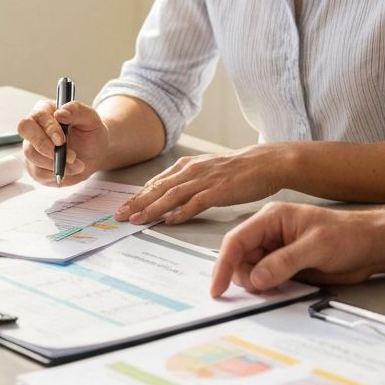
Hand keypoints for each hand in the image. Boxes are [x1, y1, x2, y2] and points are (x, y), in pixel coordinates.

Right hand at [16, 100, 109, 185]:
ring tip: (77, 163)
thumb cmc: (91, 133)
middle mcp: (35, 127)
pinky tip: (70, 170)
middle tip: (64, 154)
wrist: (95, 153)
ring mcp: (31, 147)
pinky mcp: (34, 166)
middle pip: (24, 130)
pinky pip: (38, 172)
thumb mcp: (91, 118)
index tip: (61, 140)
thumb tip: (60, 113)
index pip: (37, 116)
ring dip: (55, 162)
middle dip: (43, 145)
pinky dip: (56, 173)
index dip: (48, 129)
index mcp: (46, 110)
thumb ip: (77, 110)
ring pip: (31, 154)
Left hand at [115, 145, 292, 225]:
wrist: (265, 163)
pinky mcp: (218, 190)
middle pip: (158, 188)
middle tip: (120, 215)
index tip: (124, 206)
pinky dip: (180, 213)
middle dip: (137, 202)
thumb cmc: (239, 169)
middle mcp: (192, 170)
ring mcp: (204, 180)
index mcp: (189, 165)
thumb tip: (173, 197)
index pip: (157, 181)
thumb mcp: (209, 169)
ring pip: (171, 196)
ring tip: (136, 220)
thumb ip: (190, 180)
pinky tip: (169, 221)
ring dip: (152, 208)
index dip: (139, 195)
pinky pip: (195, 203)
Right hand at [210, 202, 384, 296]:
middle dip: (244, 277)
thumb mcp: (316, 247)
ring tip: (279, 287)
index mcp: (272, 218)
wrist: (371, 246)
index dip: (224, 264)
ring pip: (251, 272)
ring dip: (258, 285)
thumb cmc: (348, 234)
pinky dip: (268, 289)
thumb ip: (284, 262)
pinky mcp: (286, 266)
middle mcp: (270, 233)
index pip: (237, 240)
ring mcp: (277, 251)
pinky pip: (266, 280)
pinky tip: (282, 290)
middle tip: (262, 290)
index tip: (218, 287)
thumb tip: (256, 278)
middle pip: (240, 258)